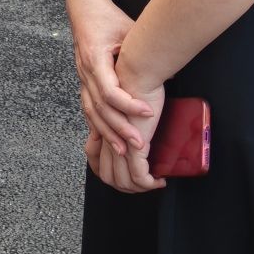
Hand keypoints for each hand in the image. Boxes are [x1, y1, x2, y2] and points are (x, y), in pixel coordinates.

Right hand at [67, 0, 151, 154]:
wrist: (84, 8)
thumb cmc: (108, 17)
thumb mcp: (129, 29)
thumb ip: (144, 49)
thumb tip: (171, 69)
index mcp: (95, 58)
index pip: (109, 90)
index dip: (128, 104)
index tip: (148, 112)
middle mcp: (85, 71)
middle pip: (100, 107)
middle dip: (120, 128)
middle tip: (140, 145)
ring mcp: (82, 78)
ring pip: (92, 112)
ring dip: (108, 133)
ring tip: (124, 151)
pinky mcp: (84, 81)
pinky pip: (89, 108)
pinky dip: (99, 126)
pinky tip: (109, 139)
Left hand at [97, 72, 165, 192]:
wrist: (136, 67)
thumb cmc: (132, 75)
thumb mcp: (120, 94)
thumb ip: (118, 107)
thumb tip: (136, 116)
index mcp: (97, 121)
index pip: (94, 158)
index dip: (108, 172)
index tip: (129, 176)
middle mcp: (104, 134)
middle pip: (106, 174)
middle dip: (126, 186)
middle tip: (145, 184)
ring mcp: (116, 139)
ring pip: (121, 178)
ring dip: (140, 185)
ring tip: (155, 182)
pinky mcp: (133, 140)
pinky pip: (138, 171)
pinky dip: (149, 180)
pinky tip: (160, 179)